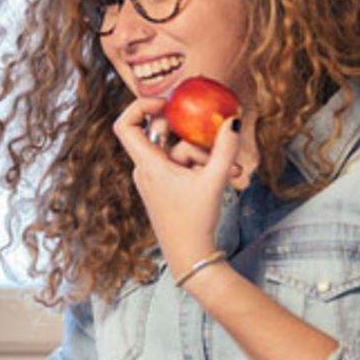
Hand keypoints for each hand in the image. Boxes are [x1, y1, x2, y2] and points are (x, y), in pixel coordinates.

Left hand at [113, 98, 240, 269]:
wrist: (190, 257)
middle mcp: (146, 170)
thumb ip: (225, 148)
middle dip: (194, 138)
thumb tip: (233, 119)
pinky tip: (225, 178)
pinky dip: (201, 169)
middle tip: (214, 137)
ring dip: (206, 158)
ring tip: (231, 172)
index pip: (125, 125)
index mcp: (147, 165)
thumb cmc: (195, 221)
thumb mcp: (214, 180)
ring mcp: (154, 179)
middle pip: (163, 136)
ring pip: (179, 154)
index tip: (168, 103)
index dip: (141, 106)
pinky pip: (182, 167)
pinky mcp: (164, 188)